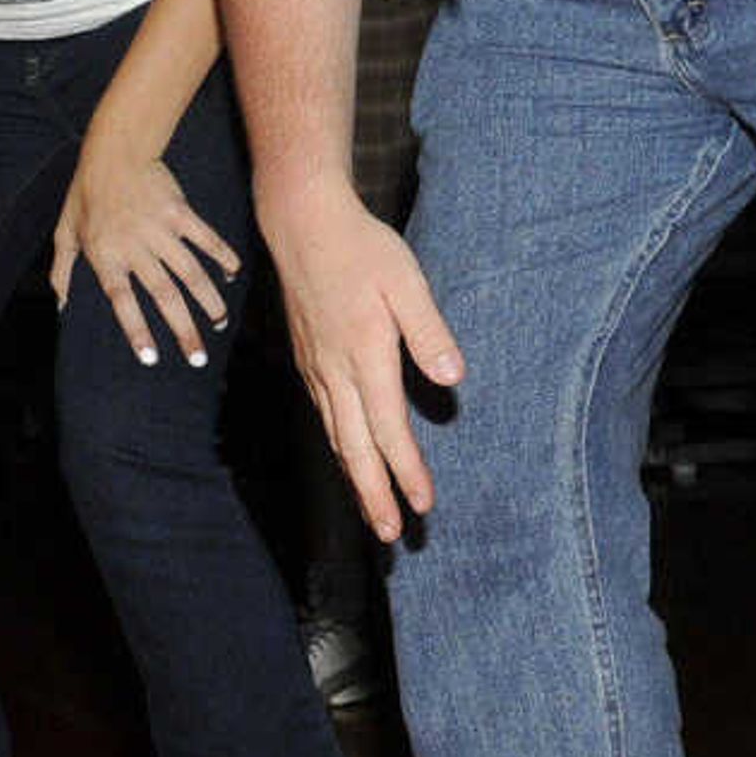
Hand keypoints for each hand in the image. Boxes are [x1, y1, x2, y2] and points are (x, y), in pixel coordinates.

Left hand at [49, 136, 239, 367]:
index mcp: (105, 256)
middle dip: (183, 329)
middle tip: (198, 358)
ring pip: (190, 272)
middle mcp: (134, 246)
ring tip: (220, 323)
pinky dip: (222, 256)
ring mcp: (160, 229)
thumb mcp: (64, 232)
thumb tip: (61, 306)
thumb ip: (61, 270)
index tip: (152, 358)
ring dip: (208, 300)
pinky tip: (233, 275)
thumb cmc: (85, 195)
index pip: (122, 301)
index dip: (136, 330)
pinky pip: (206, 239)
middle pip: (163, 295)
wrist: (113, 152)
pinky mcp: (180, 212)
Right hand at [264, 180, 463, 543]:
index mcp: (364, 355)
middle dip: (373, 493)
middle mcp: (334, 370)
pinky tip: (348, 453)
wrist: (301, 222)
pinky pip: (325, 415)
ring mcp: (316, 366)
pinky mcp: (308, 358)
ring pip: (336, 435)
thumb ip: (429, 331)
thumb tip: (454, 378)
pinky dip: (340, 445)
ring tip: (371, 508)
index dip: (406, 471)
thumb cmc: (361, 247)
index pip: (387, 428)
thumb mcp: (406, 281)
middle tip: (392, 534)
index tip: (423, 505)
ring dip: (355, 476)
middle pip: (354, 447)